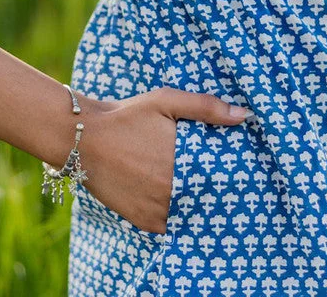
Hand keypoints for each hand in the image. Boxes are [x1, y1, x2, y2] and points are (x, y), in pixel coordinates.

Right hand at [77, 87, 252, 234]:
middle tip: (227, 181)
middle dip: (218, 189)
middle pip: (209, 197)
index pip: (223, 176)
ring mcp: (158, 209)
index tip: (242, 170)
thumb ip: (205, 107)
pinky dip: (181, 216)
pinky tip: (183, 201)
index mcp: (183, 160)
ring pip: (193, 213)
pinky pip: (173, 225)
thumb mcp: (165, 101)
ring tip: (204, 191)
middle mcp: (173, 190)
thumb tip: (243, 116)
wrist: (84, 138)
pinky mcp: (144, 220)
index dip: (233, 174)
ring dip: (200, 204)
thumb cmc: (127, 116)